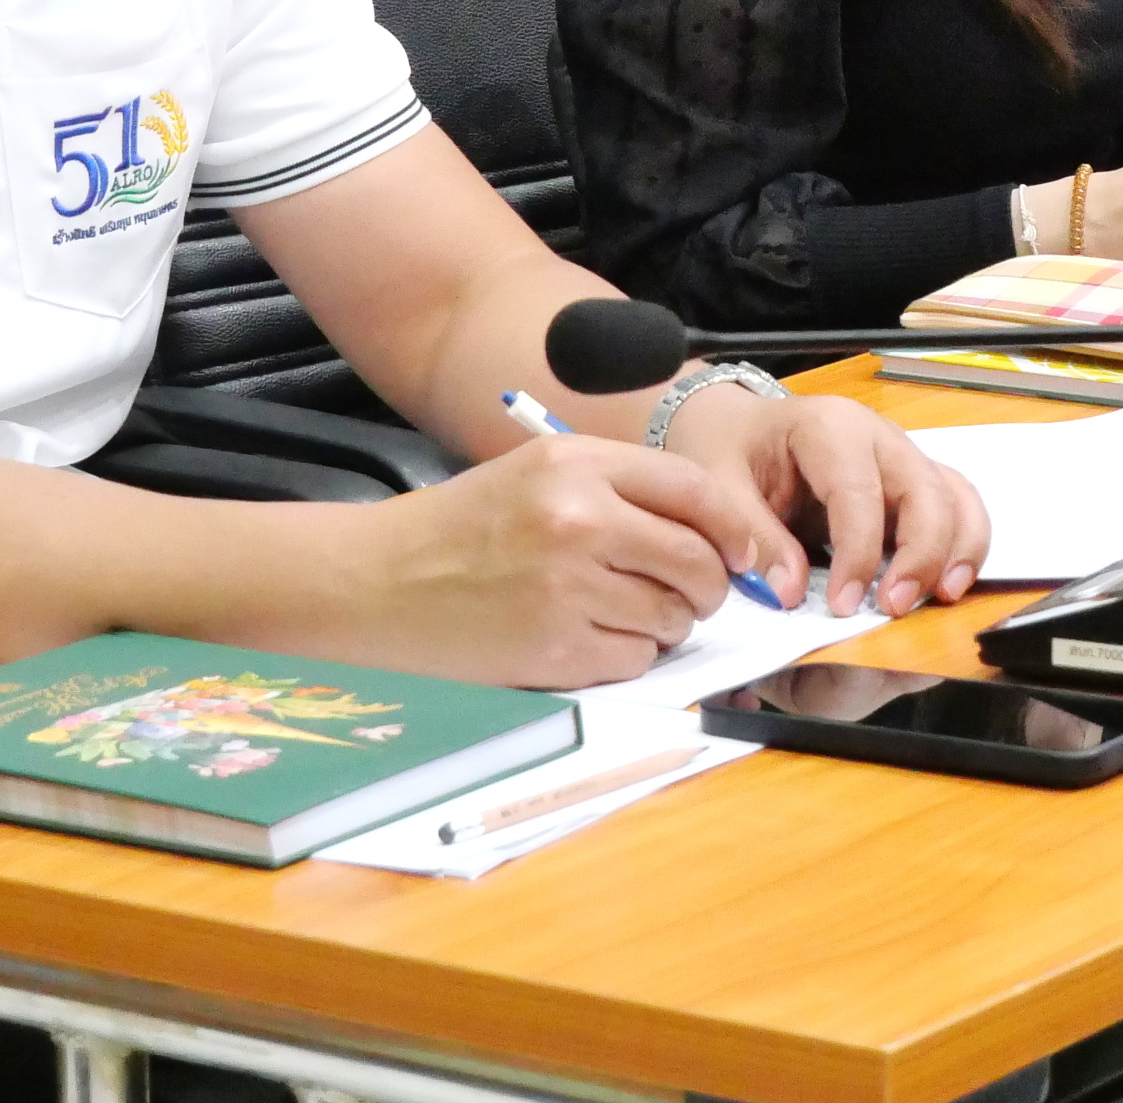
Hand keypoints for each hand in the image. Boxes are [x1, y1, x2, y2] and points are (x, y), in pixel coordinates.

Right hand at [360, 433, 754, 687]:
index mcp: (577, 464)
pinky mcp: (556, 649)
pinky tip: (590, 636)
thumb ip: (627, 488)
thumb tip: (720, 533)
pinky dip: (629, 655)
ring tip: (621, 610)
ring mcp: (567, 587)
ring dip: (666, 623)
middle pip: (697, 561)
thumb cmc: (465, 526)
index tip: (742, 552)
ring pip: (673, 616)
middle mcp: (578, 519)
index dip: (733, 529)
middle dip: (708, 586)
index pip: (696, 492)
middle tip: (691, 593)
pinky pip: (636, 659)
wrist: (380, 581)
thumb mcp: (541, 470)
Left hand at [666, 385, 993, 617]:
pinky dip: (963, 545)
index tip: (842, 607)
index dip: (858, 554)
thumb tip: (790, 593)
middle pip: (925, 490)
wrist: (739, 428)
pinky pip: (957, 507)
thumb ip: (754, 538)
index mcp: (828, 427)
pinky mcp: (914, 481)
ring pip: (955, 497)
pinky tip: (948, 586)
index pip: (859, 492)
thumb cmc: (729, 451)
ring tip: (941, 599)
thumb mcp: (717, 486)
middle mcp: (879, 436)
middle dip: (920, 554)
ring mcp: (903, 456)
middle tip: (894, 609)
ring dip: (956, 551)